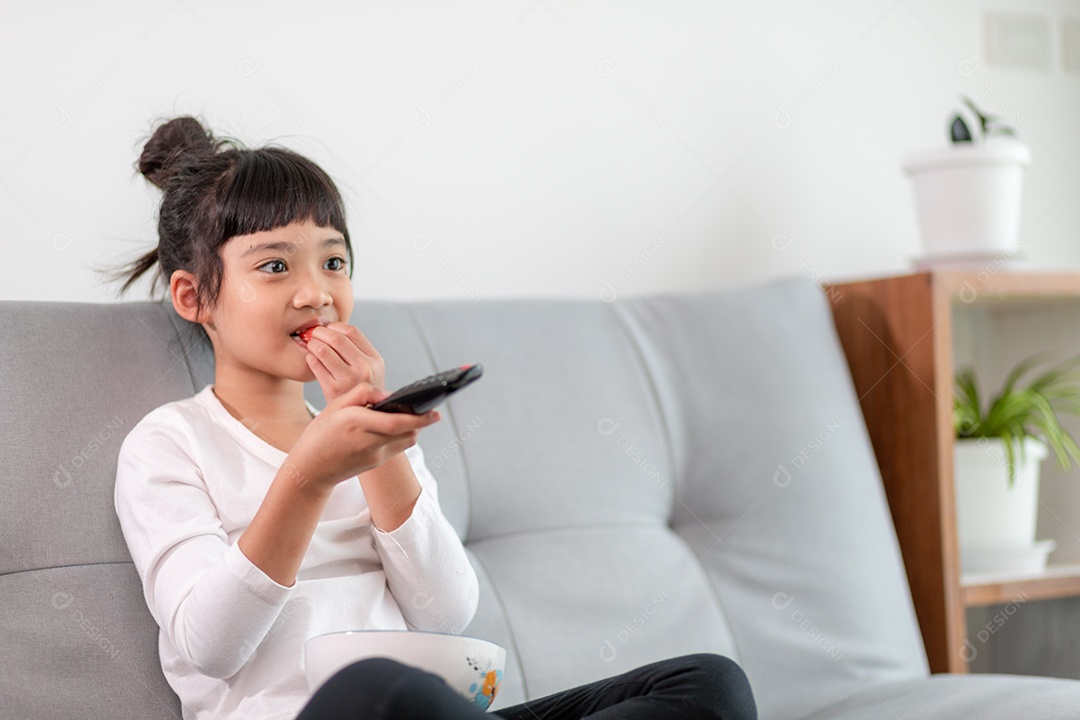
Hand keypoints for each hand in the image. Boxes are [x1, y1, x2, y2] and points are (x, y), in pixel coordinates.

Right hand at [285, 382, 438, 493]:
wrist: (310, 470)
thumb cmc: (319, 434)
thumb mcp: (334, 406)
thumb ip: (362, 393)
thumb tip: (388, 395)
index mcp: (357, 423)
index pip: (396, 422)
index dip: (419, 418)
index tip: (434, 410)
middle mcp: (368, 441)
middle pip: (407, 433)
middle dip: (422, 423)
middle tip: (433, 413)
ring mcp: (373, 456)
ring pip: (405, 441)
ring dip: (412, 430)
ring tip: (415, 417)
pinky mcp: (375, 464)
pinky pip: (396, 448)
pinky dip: (401, 437)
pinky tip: (397, 428)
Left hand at [305, 322, 385, 403]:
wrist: (359, 415)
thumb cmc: (360, 387)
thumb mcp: (370, 368)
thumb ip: (356, 348)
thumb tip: (329, 325)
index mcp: (375, 360)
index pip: (352, 331)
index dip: (335, 326)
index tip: (328, 329)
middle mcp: (364, 369)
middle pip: (336, 338)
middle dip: (320, 332)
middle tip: (314, 334)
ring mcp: (348, 380)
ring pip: (323, 350)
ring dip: (313, 344)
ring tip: (312, 345)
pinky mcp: (332, 390)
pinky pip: (315, 365)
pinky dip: (310, 358)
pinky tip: (312, 359)